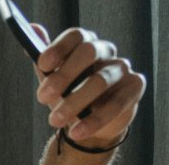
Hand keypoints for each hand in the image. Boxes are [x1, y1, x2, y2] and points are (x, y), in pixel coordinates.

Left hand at [33, 26, 144, 145]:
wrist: (89, 126)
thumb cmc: (69, 96)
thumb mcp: (51, 80)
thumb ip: (42, 59)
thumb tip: (34, 29)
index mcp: (85, 44)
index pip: (76, 36)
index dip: (59, 48)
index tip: (42, 65)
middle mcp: (106, 52)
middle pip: (88, 52)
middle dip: (63, 75)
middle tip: (42, 97)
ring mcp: (122, 68)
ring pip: (99, 81)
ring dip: (74, 102)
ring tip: (54, 120)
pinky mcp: (134, 87)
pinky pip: (116, 104)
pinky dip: (94, 121)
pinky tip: (77, 132)